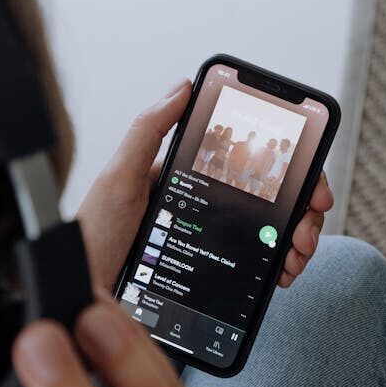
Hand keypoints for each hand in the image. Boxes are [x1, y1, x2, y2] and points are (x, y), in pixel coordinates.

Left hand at [76, 81, 334, 291]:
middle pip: (271, 199)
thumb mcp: (116, 179)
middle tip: (308, 227)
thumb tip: (182, 86)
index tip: (309, 183)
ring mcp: (209, 241)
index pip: (248, 161)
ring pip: (271, 233)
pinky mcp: (210, 275)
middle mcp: (202, 208)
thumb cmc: (90, 240)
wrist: (76, 300)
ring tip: (296, 254)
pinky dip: (279, 266)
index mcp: (186, 179)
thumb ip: (147, 130)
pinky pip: (256, 267)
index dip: (288, 168)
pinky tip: (281, 272)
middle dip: (302, 211)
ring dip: (297, 240)